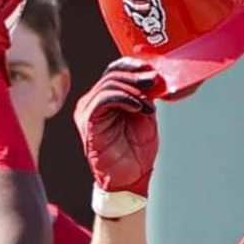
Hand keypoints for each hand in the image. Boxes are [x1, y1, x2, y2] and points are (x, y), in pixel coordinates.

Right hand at [74, 59, 159, 199]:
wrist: (129, 178)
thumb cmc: (135, 151)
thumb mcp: (145, 115)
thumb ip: (145, 95)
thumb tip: (153, 76)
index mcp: (105, 98)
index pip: (114, 70)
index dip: (132, 65)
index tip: (152, 69)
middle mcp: (93, 101)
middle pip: (112, 74)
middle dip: (136, 75)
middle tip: (154, 81)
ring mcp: (88, 110)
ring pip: (109, 84)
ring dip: (133, 89)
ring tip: (149, 103)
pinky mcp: (88, 120)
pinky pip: (104, 98)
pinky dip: (125, 98)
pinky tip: (139, 107)